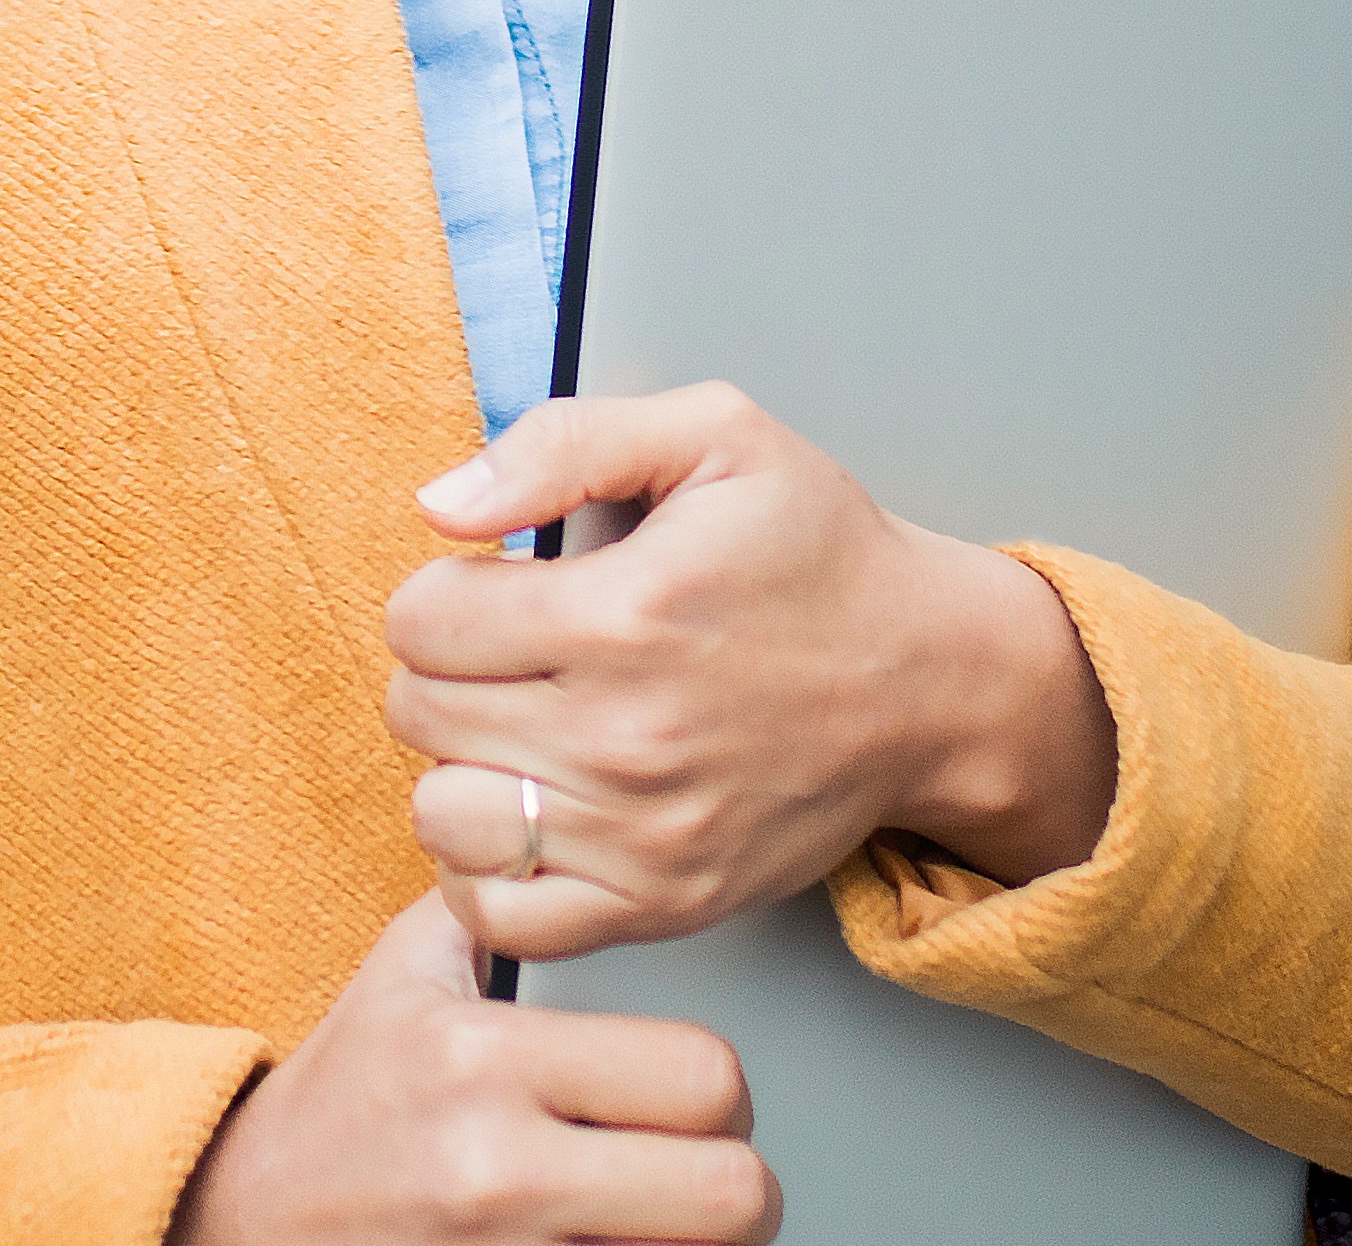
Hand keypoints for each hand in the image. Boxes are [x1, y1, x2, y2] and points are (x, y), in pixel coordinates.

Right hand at [169, 895, 772, 1245]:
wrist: (242, 1219)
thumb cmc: (338, 1101)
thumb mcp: (404, 972)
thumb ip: (500, 900)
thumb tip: (576, 842)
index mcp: (485, 1058)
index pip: (702, 1076)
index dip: (726, 1093)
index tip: (705, 1103)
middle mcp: (495, 1166)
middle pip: (728, 1192)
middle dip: (738, 1189)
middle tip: (709, 1178)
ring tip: (664, 1224)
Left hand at [380, 382, 1117, 966]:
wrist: (932, 683)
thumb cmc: (821, 554)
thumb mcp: (717, 436)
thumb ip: (565, 443)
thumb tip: (442, 504)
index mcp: (625, 614)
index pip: (420, 618)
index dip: (446, 590)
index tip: (500, 591)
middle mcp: (625, 737)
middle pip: (420, 711)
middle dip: (449, 670)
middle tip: (518, 656)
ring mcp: (642, 835)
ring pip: (443, 815)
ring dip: (463, 768)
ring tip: (523, 732)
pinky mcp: (661, 904)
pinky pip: (499, 915)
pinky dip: (489, 870)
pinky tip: (531, 813)